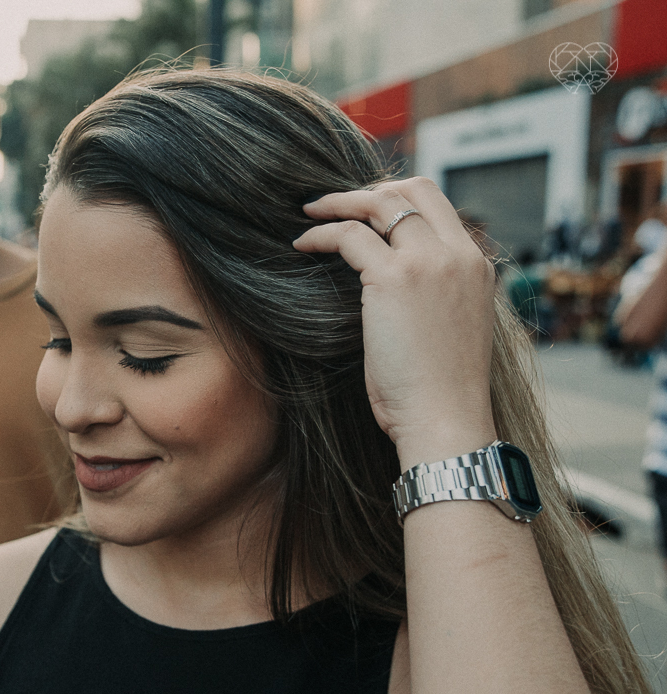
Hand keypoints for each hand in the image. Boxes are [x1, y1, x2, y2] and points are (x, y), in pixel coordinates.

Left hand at [292, 177, 497, 466]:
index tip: (366, 210)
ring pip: (379, 202)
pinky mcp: (393, 278)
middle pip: (414, 188)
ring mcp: (428, 262)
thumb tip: (397, 286)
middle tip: (335, 204)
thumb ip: (436, 296)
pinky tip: (302, 245)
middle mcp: (458, 255)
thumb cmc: (439, 390)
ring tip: (310, 212)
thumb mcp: (451, 329)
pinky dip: (321, 233)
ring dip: (338, 201)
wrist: (445, 420)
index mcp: (476, 266)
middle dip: (370, 188)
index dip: (398, 198)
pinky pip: (349, 235)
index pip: (439, 206)